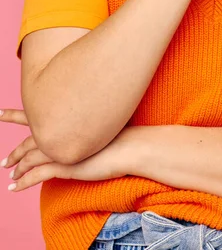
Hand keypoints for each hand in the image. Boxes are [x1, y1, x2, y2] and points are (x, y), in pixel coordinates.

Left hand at [0, 108, 133, 190]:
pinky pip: (37, 174)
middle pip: (28, 138)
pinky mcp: (64, 165)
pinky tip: (15, 187)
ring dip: (17, 167)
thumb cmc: (122, 133)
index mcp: (67, 117)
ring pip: (29, 157)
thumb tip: (85, 124)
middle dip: (15, 150)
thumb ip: (88, 123)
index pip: (35, 114)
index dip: (15, 114)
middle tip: (3, 159)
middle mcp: (61, 130)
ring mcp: (61, 147)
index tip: (0, 112)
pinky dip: (23, 181)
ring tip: (10, 173)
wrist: (131, 145)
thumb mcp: (101, 123)